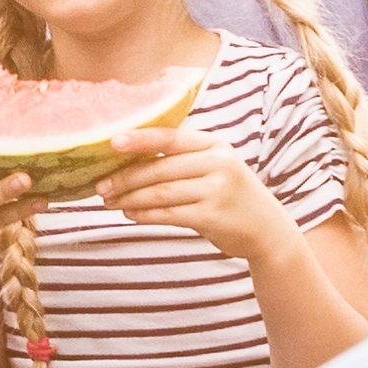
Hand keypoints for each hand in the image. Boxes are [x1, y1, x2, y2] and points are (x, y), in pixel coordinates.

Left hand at [83, 123, 300, 273]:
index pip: (170, 138)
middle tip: (100, 186)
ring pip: (161, 192)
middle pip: (160, 168)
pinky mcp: (213, 216)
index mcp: (215, 144)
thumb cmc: (232, 196)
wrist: (268, 230)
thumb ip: (183, 160)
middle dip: (125, 178)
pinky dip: (145, 214)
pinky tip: (130, 213)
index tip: (111, 142)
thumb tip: (129, 160)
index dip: (139, 139)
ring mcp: (217, 190)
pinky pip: (169, 213)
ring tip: (110, 201)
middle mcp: (218, 163)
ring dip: (131, 197)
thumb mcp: (216, 167)